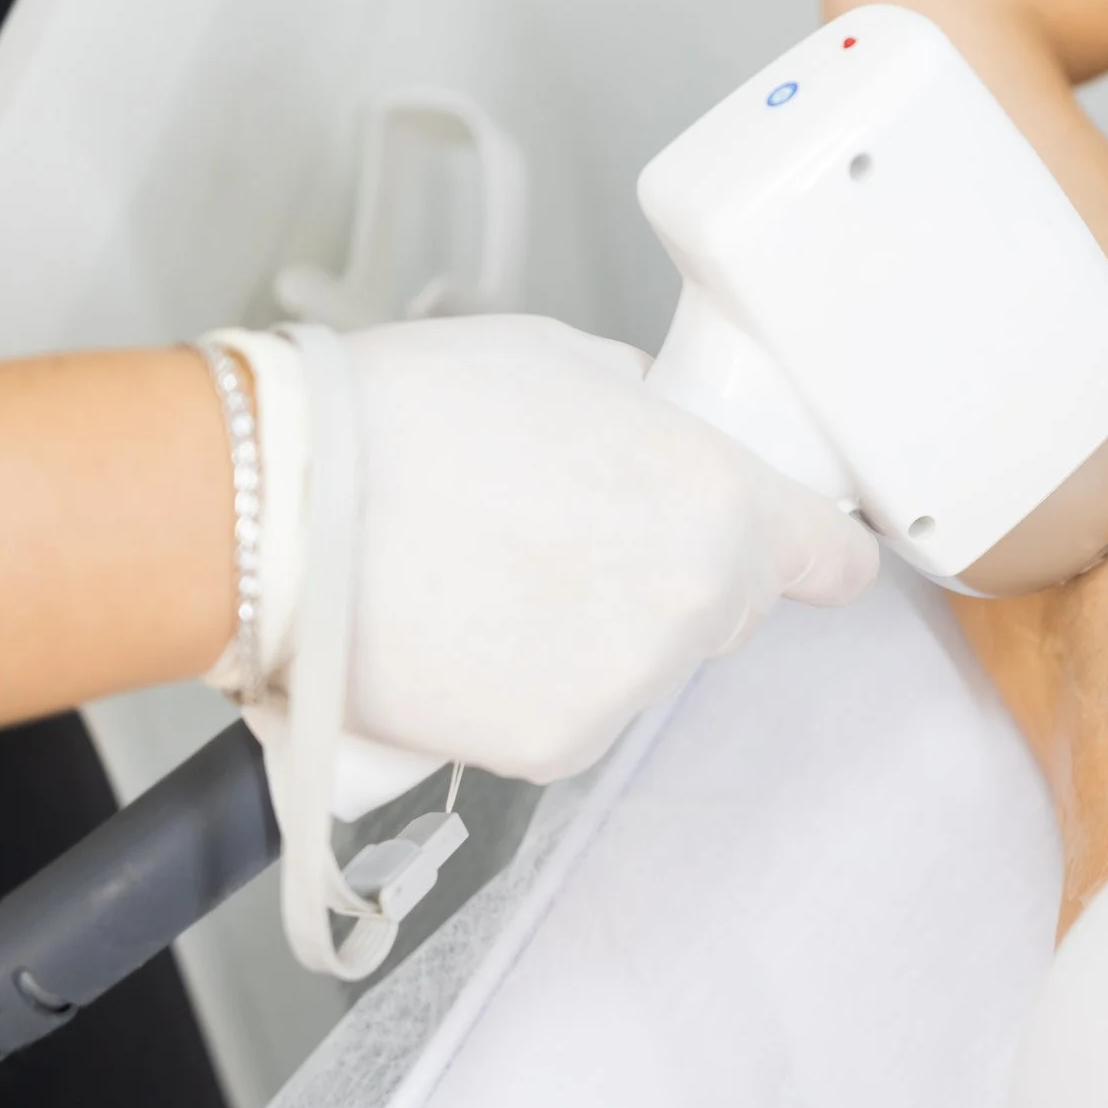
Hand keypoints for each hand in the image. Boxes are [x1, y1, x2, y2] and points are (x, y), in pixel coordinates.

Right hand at [341, 315, 877, 781]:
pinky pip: (569, 716)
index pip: (830, 558)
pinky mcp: (553, 747)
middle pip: (724, 608)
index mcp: (717, 501)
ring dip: (593, 633)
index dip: (815, 547)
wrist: (277, 508)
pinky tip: (463, 633)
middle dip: (670, 576)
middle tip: (567, 534)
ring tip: (488, 575)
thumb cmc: (405, 417)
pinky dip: (529, 688)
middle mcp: (691, 604)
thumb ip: (647, 412)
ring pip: (642, 665)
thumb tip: (664, 433)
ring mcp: (626, 686)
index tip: (804, 550)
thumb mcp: (563, 361)